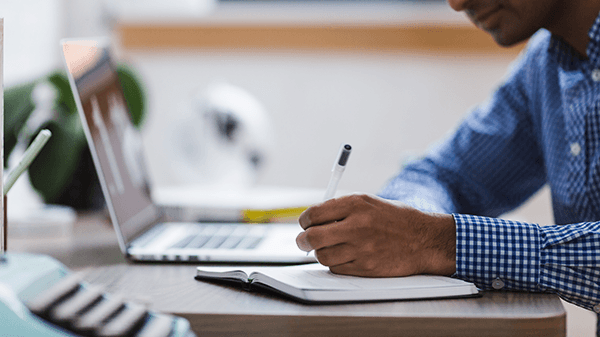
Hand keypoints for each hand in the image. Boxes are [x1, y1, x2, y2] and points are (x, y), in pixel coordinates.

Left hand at [296, 194, 455, 276]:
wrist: (425, 240)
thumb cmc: (396, 219)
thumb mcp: (369, 203)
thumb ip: (341, 209)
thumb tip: (312, 220)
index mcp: (356, 204)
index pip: (314, 213)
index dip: (304, 220)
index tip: (305, 224)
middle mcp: (357, 225)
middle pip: (312, 237)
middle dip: (303, 240)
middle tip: (303, 242)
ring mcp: (361, 248)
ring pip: (322, 256)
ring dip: (320, 253)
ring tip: (329, 248)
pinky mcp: (366, 268)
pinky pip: (336, 269)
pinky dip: (335, 264)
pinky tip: (345, 257)